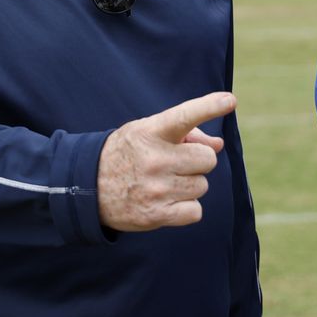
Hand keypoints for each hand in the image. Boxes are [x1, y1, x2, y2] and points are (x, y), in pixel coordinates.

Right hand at [97, 92, 236, 230]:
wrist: (87, 188)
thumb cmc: (128, 153)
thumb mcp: (148, 132)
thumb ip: (185, 133)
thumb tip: (219, 144)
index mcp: (151, 132)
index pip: (185, 116)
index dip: (209, 107)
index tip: (229, 101)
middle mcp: (154, 159)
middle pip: (207, 158)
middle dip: (198, 160)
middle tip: (177, 162)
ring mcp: (156, 189)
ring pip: (202, 185)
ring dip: (190, 184)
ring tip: (165, 182)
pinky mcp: (156, 215)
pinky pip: (195, 211)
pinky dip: (187, 208)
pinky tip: (167, 201)